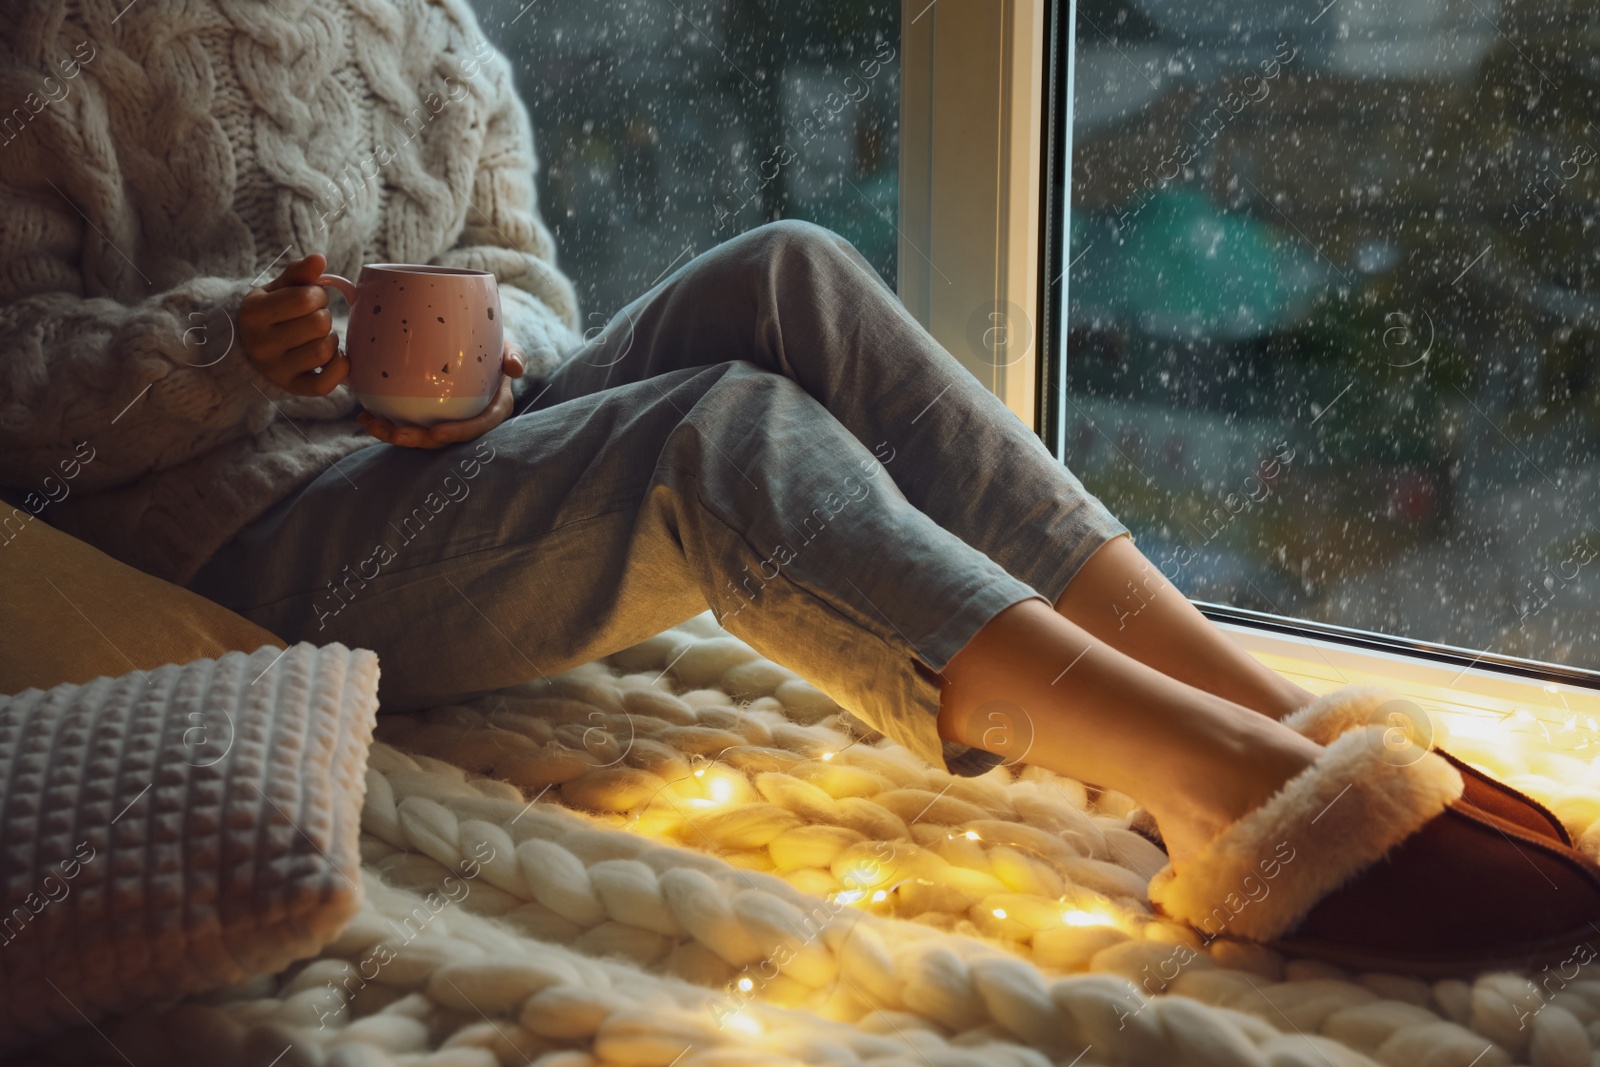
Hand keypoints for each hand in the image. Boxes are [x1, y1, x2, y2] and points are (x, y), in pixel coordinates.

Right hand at [238, 252, 347, 396]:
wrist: (246, 350)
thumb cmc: (269, 314)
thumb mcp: (275, 290)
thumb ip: (298, 274)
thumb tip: (319, 258)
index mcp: (255, 313)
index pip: (306, 299)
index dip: (318, 295)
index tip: (312, 298)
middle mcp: (262, 344)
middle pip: (319, 325)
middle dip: (324, 316)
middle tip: (316, 317)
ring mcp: (276, 369)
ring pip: (324, 351)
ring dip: (331, 340)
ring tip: (320, 336)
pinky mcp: (292, 388)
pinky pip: (325, 384)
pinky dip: (338, 368)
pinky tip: (334, 357)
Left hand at [357, 339, 526, 447]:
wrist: (474, 347)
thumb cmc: (493, 349)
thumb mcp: (506, 348)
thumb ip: (513, 355)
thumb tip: (515, 368)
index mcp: (492, 410)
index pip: (478, 426)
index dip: (459, 432)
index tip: (438, 432)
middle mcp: (467, 421)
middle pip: (443, 439)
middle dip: (419, 440)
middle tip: (397, 434)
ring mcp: (445, 421)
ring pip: (419, 435)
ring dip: (393, 434)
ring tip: (370, 423)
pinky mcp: (425, 416)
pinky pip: (405, 423)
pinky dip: (384, 422)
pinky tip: (364, 415)